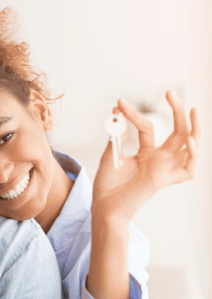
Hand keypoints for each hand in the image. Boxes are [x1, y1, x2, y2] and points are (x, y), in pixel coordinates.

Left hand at [93, 90, 199, 223]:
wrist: (103, 207)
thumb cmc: (106, 186)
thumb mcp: (110, 155)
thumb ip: (117, 136)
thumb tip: (118, 114)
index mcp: (146, 154)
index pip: (148, 127)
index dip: (132, 114)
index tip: (118, 104)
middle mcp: (158, 160)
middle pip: (178, 131)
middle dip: (177, 110)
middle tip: (170, 92)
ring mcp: (163, 169)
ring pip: (190, 146)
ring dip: (196, 128)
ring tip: (193, 109)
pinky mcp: (164, 180)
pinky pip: (188, 169)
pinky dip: (193, 155)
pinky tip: (189, 142)